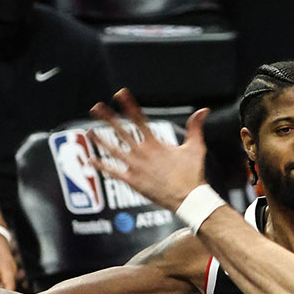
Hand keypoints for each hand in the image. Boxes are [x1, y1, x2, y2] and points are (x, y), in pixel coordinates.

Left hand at [90, 88, 208, 211]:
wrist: (189, 199)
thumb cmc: (193, 174)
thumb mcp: (196, 147)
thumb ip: (196, 127)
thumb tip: (204, 110)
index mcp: (156, 144)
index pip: (139, 119)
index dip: (128, 105)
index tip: (119, 93)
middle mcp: (143, 153)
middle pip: (121, 132)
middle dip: (108, 118)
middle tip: (96, 107)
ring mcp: (136, 168)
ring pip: (113, 151)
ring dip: (100, 140)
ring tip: (90, 131)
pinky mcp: (133, 182)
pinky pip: (113, 172)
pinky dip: (101, 166)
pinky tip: (91, 160)